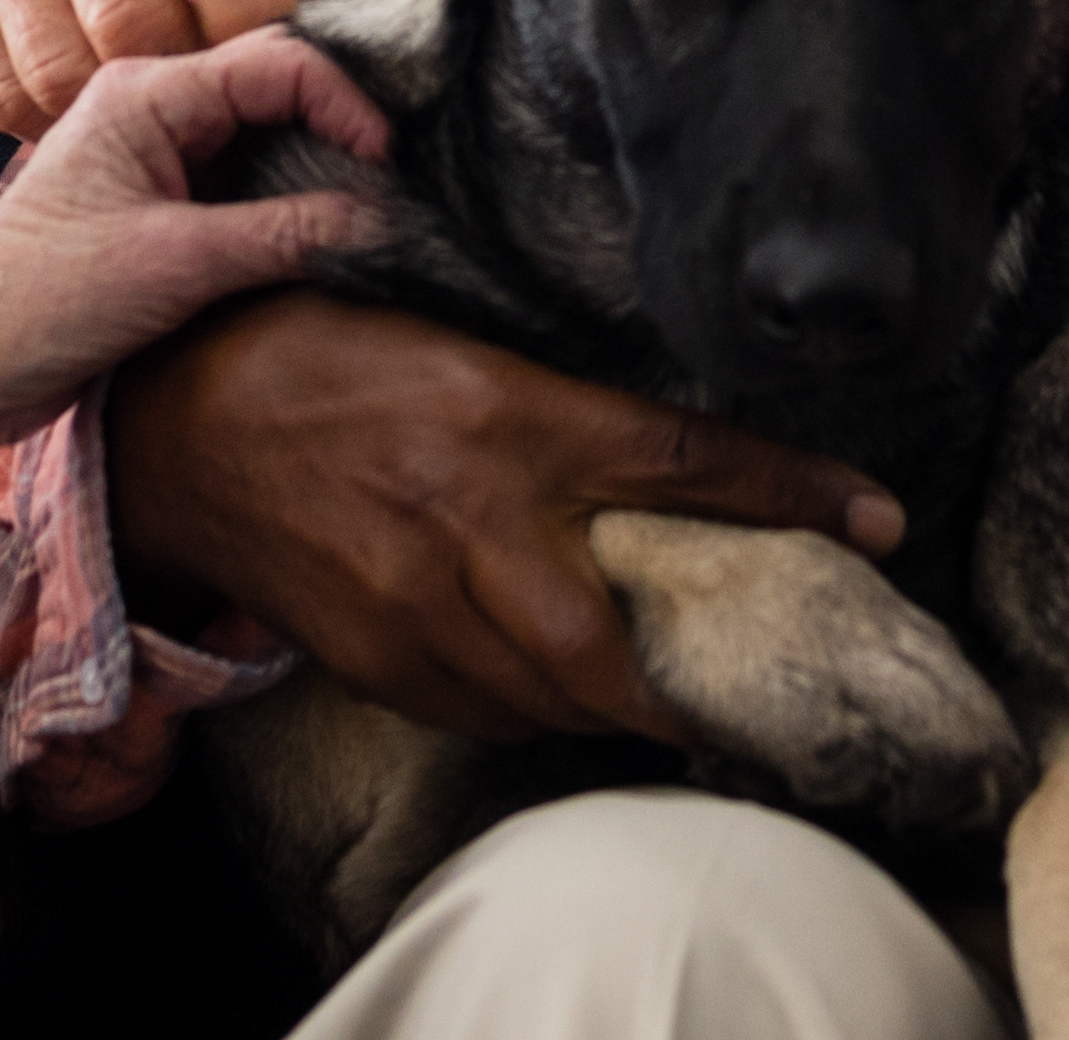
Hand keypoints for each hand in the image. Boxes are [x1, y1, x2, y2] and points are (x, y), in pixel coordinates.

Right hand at [0, 0, 343, 130]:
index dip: (253, 5)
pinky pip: (0, 90)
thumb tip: (330, 1)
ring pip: (62, 71)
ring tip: (172, 90)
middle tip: (233, 75)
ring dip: (131, 103)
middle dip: (199, 67)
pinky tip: (101, 93)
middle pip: (130, 16)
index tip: (287, 40)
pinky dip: (60, 118)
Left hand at [0, 30, 392, 460]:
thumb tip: (385, 219)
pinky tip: (327, 238)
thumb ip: (285, 234)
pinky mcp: (156, 209)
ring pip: (264, 139)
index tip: (393, 164)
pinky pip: (242, 186)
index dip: (348, 103)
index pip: (279, 61)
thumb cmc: (37, 305)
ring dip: (319, 170)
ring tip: (379, 211)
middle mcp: (153, 107)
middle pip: (278, 88)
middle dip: (343, 127)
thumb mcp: (175, 266)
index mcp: (147, 90)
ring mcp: (154, 158)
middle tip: (404, 182)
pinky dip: (288, 206)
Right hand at [108, 293, 896, 747]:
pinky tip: (548, 686)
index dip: (787, 490)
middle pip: (606, 641)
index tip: (878, 522)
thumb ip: (582, 414)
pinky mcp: (374, 657)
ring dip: (610, 708)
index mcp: (510, 417)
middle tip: (741, 691)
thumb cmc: (345, 363)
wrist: (190, 424)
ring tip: (658, 695)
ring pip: (548, 695)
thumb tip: (694, 458)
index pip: (680, 457)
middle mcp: (470, 518)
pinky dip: (528, 710)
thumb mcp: (481, 357)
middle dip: (682, 688)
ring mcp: (414, 602)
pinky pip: (480, 711)